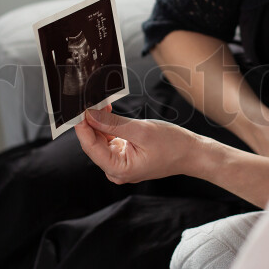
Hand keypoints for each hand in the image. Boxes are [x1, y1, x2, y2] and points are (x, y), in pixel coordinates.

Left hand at [75, 108, 198, 183]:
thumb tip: (90, 115)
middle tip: (87, 98)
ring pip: (99, 139)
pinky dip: (107, 125)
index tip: (76, 106)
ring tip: (99, 101)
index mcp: (119, 170)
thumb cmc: (173, 145)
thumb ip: (113, 124)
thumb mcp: (141, 131)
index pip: (90, 146)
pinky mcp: (123, 156)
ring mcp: (119, 163)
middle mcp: (115, 170)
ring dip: (98, 120)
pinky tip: (106, 110)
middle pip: (93, 143)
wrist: (192, 153)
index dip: (81, 125)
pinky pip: (108, 139)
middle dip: (90, 121)